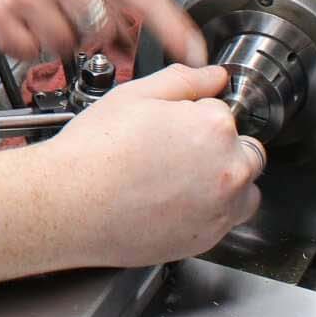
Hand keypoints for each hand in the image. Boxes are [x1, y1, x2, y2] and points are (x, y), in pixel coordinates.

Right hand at [0, 0, 208, 65]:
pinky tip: (15, 20)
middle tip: (79, 22)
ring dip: (57, 39)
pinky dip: (25, 45)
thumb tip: (128, 17)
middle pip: (101, 28)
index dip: (171, 25)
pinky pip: (28, 52)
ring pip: (65, 45)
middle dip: (96, 34)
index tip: (193, 49)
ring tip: (37, 12)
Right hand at [40, 65, 263, 266]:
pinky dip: (207, 212)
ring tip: (175, 180)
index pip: (224, 111)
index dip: (195, 115)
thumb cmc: (94, 153)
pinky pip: (223, 221)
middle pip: (245, 151)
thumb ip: (184, 80)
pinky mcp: (208, 239)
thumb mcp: (134, 96)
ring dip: (223, 182)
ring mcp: (221, 209)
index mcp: (214, 127)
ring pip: (244, 190)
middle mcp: (229, 170)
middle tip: (174, 153)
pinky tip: (168, 203)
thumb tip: (214, 76)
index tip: (171, 126)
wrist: (70, 205)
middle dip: (220, 148)